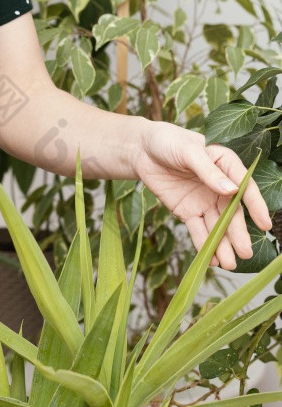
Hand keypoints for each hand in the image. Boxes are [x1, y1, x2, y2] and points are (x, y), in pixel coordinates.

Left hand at [134, 121, 271, 269]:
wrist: (143, 150)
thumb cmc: (169, 142)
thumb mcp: (189, 151)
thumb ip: (208, 171)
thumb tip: (232, 190)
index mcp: (226, 166)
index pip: (245, 188)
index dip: (255, 206)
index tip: (264, 224)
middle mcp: (220, 187)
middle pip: (232, 213)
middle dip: (238, 234)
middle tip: (245, 253)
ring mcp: (204, 201)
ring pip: (217, 226)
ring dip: (223, 245)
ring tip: (229, 264)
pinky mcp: (187, 211)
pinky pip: (197, 230)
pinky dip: (203, 245)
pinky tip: (210, 260)